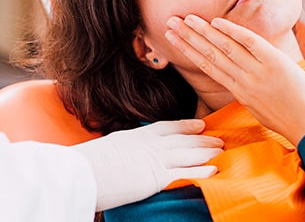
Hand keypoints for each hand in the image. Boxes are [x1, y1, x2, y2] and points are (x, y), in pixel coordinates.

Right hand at [73, 119, 222, 210]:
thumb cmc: (91, 161)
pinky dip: (201, 171)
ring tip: (223, 152)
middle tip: (220, 139)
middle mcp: (151, 145)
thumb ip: (127, 146)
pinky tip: (214, 170)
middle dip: (204, 140)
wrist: (82, 172)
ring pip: (189, 154)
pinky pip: (184, 173)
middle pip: (185, 139)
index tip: (201, 125)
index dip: (187, 126)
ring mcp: (155, 160)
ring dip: (208, 152)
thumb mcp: (113, 145)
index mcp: (140, 135)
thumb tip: (131, 151)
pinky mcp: (156, 179)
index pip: (169, 127)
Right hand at [166, 15, 304, 146]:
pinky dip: (233, 32)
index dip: (189, 51)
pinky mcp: (276, 64)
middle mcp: (243, 81)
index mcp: (240, 91)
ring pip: (224, 48)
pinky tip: (216, 22)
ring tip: (185, 19)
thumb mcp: (261, 108)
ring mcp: (258, 72)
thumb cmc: (291, 120)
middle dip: (187, 38)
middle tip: (170, 23)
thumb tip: (240, 77)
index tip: (174, 39)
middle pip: (209, 55)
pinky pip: (250, 44)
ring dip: (203, 32)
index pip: (208, 66)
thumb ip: (248, 90)